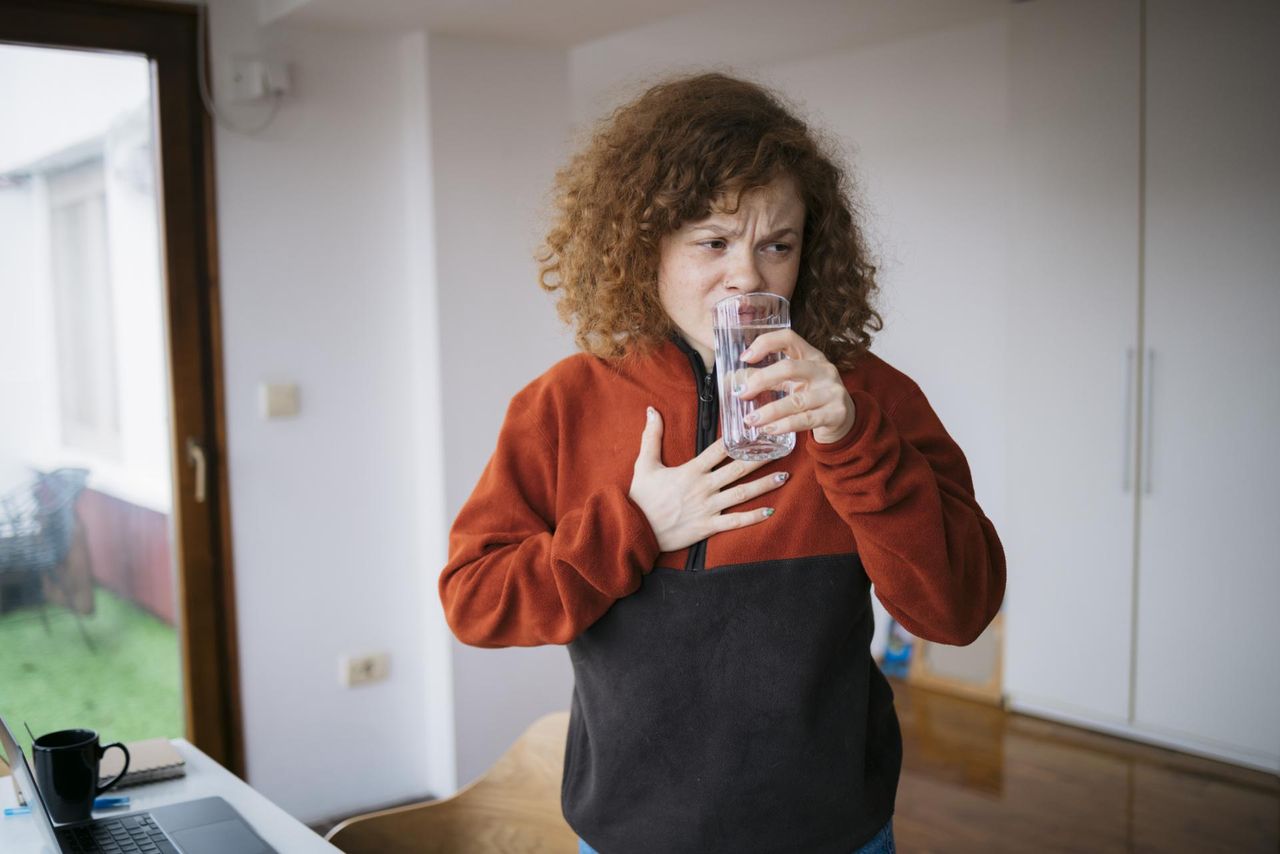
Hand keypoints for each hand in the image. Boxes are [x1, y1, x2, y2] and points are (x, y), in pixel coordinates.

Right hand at [629, 407, 787, 551]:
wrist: (634, 528)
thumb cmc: (639, 496)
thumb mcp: (644, 463)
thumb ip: (651, 436)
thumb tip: (651, 410)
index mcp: (691, 470)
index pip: (719, 450)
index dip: (739, 439)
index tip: (756, 431)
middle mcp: (703, 487)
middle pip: (737, 469)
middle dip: (761, 458)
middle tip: (781, 449)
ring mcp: (707, 507)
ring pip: (741, 493)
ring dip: (764, 485)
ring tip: (784, 475)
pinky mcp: (707, 526)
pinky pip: (734, 521)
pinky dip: (753, 517)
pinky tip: (770, 511)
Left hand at [735, 329, 856, 444]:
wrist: (845, 419)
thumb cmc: (812, 396)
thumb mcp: (792, 382)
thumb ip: (766, 379)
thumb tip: (732, 381)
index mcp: (811, 356)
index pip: (789, 338)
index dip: (766, 343)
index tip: (745, 357)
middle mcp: (824, 370)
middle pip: (790, 368)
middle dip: (762, 380)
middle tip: (742, 394)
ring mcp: (832, 392)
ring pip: (796, 401)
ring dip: (770, 411)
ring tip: (750, 420)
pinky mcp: (836, 414)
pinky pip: (806, 420)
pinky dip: (784, 425)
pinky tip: (769, 429)